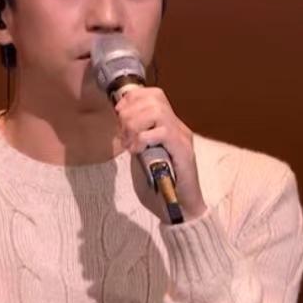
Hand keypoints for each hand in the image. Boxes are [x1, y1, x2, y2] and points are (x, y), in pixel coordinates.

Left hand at [115, 87, 207, 219]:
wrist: (181, 208)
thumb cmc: (161, 186)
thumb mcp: (142, 156)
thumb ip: (136, 140)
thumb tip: (121, 125)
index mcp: (169, 125)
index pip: (154, 94)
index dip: (133, 98)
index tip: (119, 113)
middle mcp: (178, 127)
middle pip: (154, 98)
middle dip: (130, 112)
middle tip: (123, 134)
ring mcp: (182, 137)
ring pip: (157, 111)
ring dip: (136, 124)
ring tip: (130, 142)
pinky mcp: (183, 150)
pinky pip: (162, 131)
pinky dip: (143, 138)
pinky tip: (137, 151)